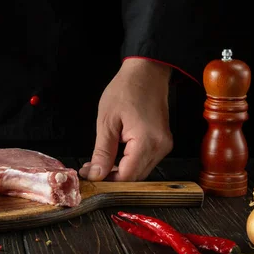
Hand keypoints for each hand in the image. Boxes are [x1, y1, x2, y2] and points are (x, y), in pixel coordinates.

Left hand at [79, 58, 172, 181]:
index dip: (107, 180)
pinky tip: (113, 157)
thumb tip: (96, 174)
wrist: (146, 72)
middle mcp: (161, 147)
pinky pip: (144, 161)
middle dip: (111, 177)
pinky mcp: (162, 143)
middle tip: (90, 169)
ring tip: (98, 163)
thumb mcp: (107, 121)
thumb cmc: (126, 89)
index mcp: (147, 141)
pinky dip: (128, 163)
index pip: (127, 176)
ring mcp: (164, 146)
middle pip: (135, 177)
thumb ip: (102, 152)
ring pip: (140, 172)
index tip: (89, 175)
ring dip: (119, 171)